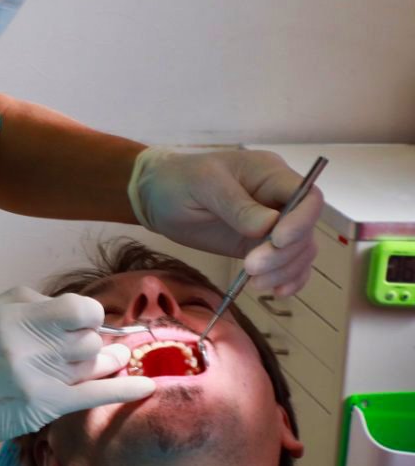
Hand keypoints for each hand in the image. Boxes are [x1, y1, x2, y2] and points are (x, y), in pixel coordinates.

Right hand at [0, 288, 155, 465]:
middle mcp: (27, 345)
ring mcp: (37, 379)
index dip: (88, 314)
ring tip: (110, 361)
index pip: (77, 308)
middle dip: (92, 341)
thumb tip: (78, 314)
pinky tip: (146, 386)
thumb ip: (31, 305)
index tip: (82, 321)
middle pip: (89, 339)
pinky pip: (95, 395)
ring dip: (105, 362)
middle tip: (84, 347)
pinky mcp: (42, 407)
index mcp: (12, 316)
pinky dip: (125, 390)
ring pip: (93, 365)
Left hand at [128, 147, 323, 294]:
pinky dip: (288, 279)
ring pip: (300, 251)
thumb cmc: (179, 180)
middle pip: (304, 230)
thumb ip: (235, 204)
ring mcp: (272, 224)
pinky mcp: (261, 246)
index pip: (308, 197)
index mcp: (271, 173)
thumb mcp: (203, 185)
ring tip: (254, 282)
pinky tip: (276, 291)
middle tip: (251, 267)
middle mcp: (279, 199)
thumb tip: (269, 226)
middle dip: (282, 254)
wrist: (157, 197)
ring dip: (284, 271)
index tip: (277, 241)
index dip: (300, 221)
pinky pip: (288, 264)